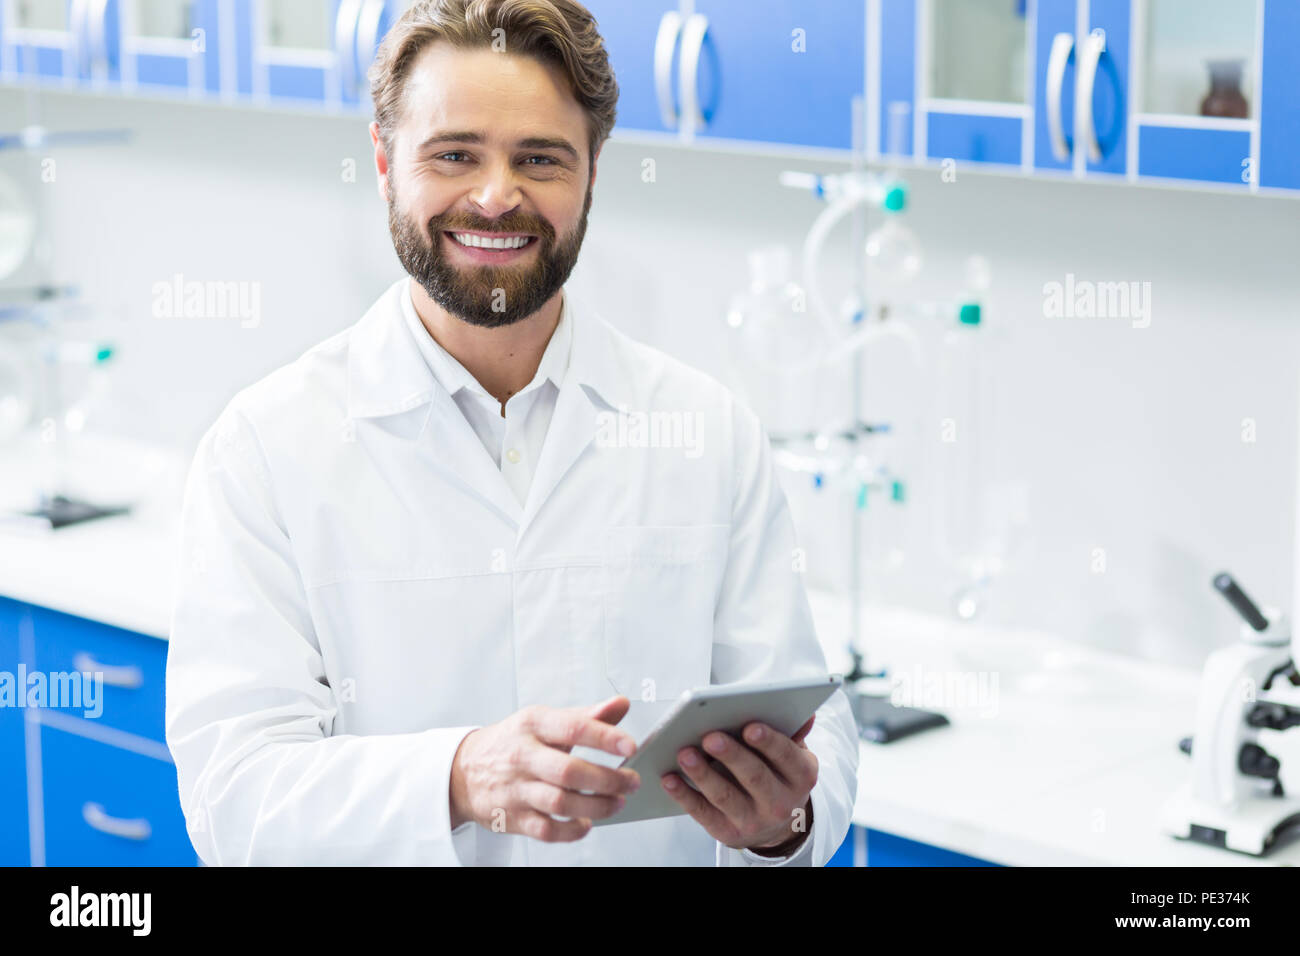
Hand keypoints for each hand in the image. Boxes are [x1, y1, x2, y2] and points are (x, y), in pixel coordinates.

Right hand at [449, 696, 640, 841]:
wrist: (463, 770)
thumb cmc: (513, 742)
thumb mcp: (544, 721)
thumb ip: (585, 716)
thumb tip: (621, 705)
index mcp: (533, 724)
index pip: (573, 727)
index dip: (605, 737)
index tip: (630, 746)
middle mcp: (522, 756)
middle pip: (569, 771)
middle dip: (607, 780)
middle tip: (632, 782)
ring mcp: (515, 789)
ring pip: (560, 803)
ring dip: (596, 807)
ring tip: (617, 803)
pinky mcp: (511, 817)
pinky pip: (546, 830)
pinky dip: (571, 831)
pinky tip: (586, 823)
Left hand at [661, 715, 817, 853]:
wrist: (776, 824)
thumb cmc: (778, 775)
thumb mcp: (793, 755)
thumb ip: (793, 732)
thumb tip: (804, 712)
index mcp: (800, 775)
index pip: (786, 756)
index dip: (769, 742)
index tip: (750, 727)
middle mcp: (780, 802)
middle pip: (754, 776)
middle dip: (731, 755)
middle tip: (710, 737)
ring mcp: (754, 820)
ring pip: (725, 796)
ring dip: (703, 774)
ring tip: (684, 753)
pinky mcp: (728, 832)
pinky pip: (703, 813)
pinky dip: (684, 796)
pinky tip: (669, 779)